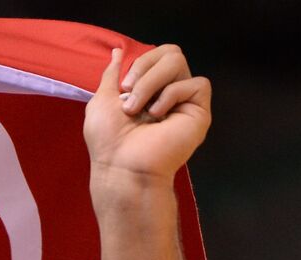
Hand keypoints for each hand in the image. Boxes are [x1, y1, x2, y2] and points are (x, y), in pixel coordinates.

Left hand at [83, 45, 211, 189]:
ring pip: (179, 63)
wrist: (120, 166)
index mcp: (149, 89)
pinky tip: (158, 116)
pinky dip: (172, 95)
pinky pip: (196, 84)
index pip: (157, 55)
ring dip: (150, 83)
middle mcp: (168, 93)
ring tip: (138, 110)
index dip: (140, 63)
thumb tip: (117, 52)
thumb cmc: (108, 140)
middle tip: (130, 96)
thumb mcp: (102, 100)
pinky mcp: (198, 112)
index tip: (122, 87)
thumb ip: (111, 74)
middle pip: (171, 52)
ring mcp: (184, 102)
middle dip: (145, 69)